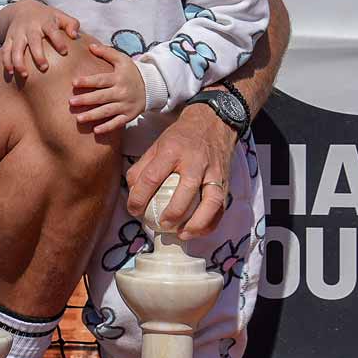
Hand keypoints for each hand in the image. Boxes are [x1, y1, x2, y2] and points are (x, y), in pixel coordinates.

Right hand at [0, 0, 78, 78]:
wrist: (22, 9)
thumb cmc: (47, 17)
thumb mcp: (60, 16)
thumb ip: (71, 24)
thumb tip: (75, 36)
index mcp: (45, 22)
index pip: (52, 31)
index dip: (58, 41)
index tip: (64, 52)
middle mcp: (30, 27)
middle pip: (33, 41)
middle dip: (37, 54)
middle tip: (45, 67)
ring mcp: (18, 33)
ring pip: (16, 48)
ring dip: (18, 61)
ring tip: (25, 75)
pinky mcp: (9, 38)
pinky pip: (6, 51)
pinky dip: (6, 62)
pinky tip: (11, 73)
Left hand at [70, 41, 144, 131]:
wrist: (152, 87)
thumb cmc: (132, 72)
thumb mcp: (122, 59)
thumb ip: (106, 52)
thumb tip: (90, 46)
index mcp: (118, 78)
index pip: (101, 80)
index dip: (87, 81)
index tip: (74, 83)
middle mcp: (121, 92)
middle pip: (101, 97)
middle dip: (86, 100)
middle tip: (71, 102)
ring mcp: (125, 105)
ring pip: (107, 111)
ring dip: (92, 116)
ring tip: (78, 118)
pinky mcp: (129, 116)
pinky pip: (117, 123)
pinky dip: (108, 127)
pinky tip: (96, 130)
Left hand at [126, 102, 237, 239]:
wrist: (213, 122)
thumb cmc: (181, 137)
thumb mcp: (156, 145)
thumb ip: (141, 167)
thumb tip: (132, 192)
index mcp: (172, 151)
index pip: (153, 177)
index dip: (139, 197)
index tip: (134, 210)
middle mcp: (195, 161)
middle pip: (185, 191)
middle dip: (172, 213)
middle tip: (160, 225)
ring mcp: (213, 172)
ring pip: (210, 201)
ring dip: (197, 222)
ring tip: (182, 234)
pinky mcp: (225, 181)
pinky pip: (221, 206)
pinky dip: (211, 222)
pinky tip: (198, 231)